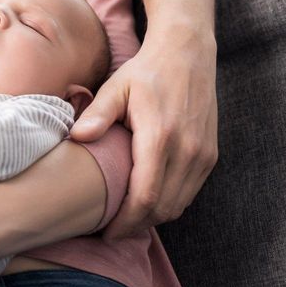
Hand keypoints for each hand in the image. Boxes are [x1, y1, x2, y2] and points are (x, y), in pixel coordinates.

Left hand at [71, 25, 217, 238]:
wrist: (188, 55)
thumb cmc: (146, 72)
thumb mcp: (116, 87)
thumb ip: (97, 114)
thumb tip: (76, 137)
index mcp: (160, 138)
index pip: (145, 197)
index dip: (125, 221)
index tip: (105, 231)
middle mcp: (187, 151)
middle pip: (163, 209)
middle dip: (136, 225)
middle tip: (109, 230)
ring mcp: (202, 155)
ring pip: (178, 205)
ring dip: (153, 218)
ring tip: (124, 220)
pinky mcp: (210, 156)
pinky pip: (189, 192)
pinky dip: (168, 203)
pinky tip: (146, 202)